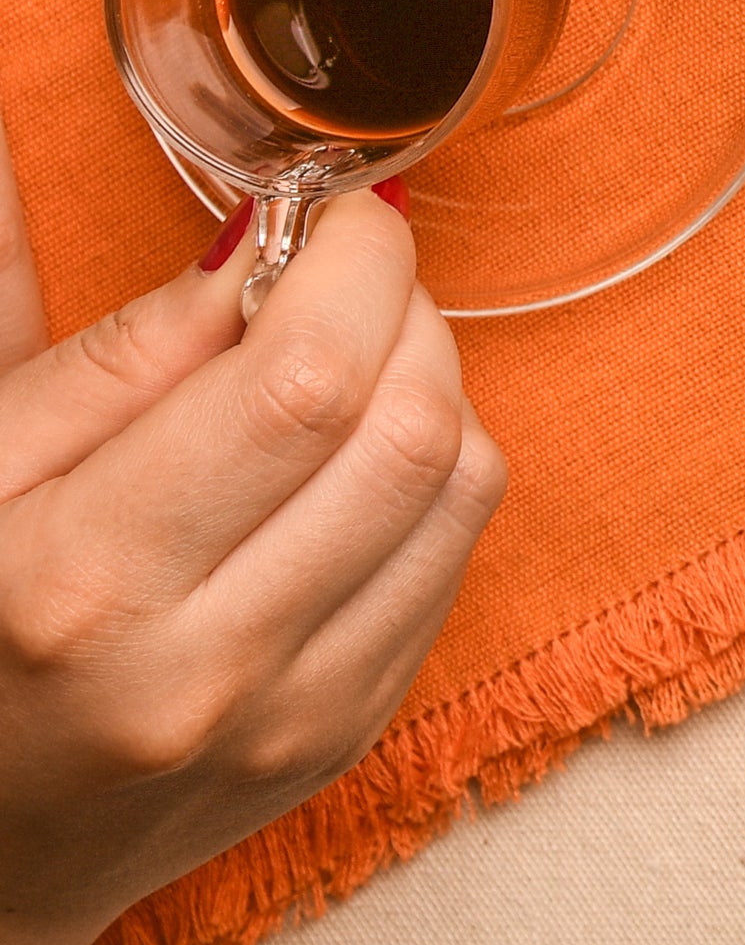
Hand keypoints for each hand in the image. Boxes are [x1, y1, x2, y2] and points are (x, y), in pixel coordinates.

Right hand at [0, 125, 504, 944]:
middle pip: (409, 424)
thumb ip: (113, 349)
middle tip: (344, 273)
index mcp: (81, 584)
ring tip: (347, 358)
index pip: (307, 380)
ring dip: (433, 383)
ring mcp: (295, 715)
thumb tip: (246, 216)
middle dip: (403, 310)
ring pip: (462, 483)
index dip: (354, 264)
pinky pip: (456, 554)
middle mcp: (206, 666)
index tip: (339, 209)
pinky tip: (351, 457)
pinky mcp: (351, 734)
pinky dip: (433, 470)